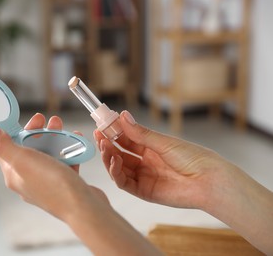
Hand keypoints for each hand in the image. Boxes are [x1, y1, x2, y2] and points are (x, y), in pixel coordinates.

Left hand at [0, 113, 163, 254]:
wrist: (83, 207)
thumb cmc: (53, 186)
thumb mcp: (23, 161)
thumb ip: (5, 147)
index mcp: (15, 176)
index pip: (9, 149)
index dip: (19, 131)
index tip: (33, 120)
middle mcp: (29, 180)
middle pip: (31, 150)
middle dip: (41, 132)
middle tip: (52, 121)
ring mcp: (48, 183)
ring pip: (49, 154)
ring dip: (57, 138)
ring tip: (65, 128)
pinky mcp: (65, 184)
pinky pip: (65, 162)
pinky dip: (70, 150)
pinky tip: (76, 141)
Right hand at [94, 110, 234, 208]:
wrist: (209, 181)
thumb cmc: (193, 158)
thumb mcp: (163, 142)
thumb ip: (140, 133)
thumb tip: (122, 116)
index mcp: (151, 148)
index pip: (127, 139)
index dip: (113, 132)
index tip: (102, 123)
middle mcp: (145, 162)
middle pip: (120, 153)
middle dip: (107, 144)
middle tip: (98, 135)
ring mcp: (144, 177)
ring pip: (119, 168)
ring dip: (109, 157)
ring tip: (104, 146)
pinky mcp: (144, 191)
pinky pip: (124, 183)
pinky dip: (116, 173)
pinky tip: (114, 162)